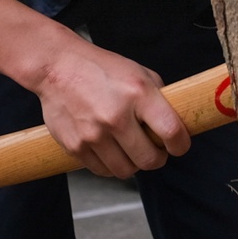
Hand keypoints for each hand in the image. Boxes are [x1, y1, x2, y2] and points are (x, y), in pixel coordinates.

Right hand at [33, 41, 189, 178]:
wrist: (57, 67)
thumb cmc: (101, 68)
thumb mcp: (139, 73)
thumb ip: (159, 99)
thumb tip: (174, 124)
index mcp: (139, 94)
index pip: (171, 132)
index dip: (180, 145)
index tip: (179, 146)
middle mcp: (116, 117)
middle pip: (149, 160)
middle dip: (157, 158)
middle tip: (155, 151)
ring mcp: (94, 134)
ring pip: (126, 171)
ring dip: (133, 164)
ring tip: (131, 150)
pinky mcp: (75, 146)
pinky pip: (102, 170)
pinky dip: (110, 165)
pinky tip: (111, 150)